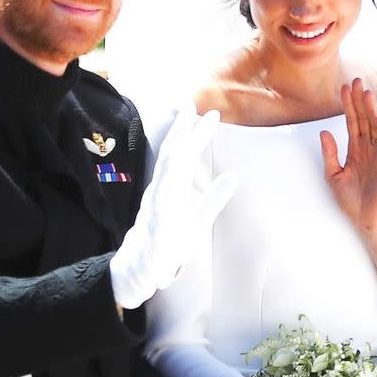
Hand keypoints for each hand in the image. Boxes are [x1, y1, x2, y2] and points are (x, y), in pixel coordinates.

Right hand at [110, 105, 236, 309]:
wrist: (143, 270)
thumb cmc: (171, 242)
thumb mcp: (199, 219)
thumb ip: (214, 198)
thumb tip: (233, 175)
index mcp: (171, 188)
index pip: (181, 154)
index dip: (192, 133)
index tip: (208, 113)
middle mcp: (161, 192)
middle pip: (171, 155)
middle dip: (184, 131)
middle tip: (193, 107)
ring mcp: (156, 208)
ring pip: (166, 172)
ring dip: (177, 149)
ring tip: (188, 129)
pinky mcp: (155, 227)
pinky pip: (162, 203)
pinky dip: (169, 186)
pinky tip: (177, 169)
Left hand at [320, 78, 376, 234]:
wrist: (363, 219)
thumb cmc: (350, 199)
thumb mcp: (333, 174)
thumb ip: (329, 153)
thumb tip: (324, 131)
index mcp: (355, 149)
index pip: (352, 122)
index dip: (348, 105)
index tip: (343, 88)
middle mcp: (368, 149)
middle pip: (364, 119)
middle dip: (360, 100)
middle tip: (356, 80)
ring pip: (375, 127)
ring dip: (371, 110)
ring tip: (367, 92)